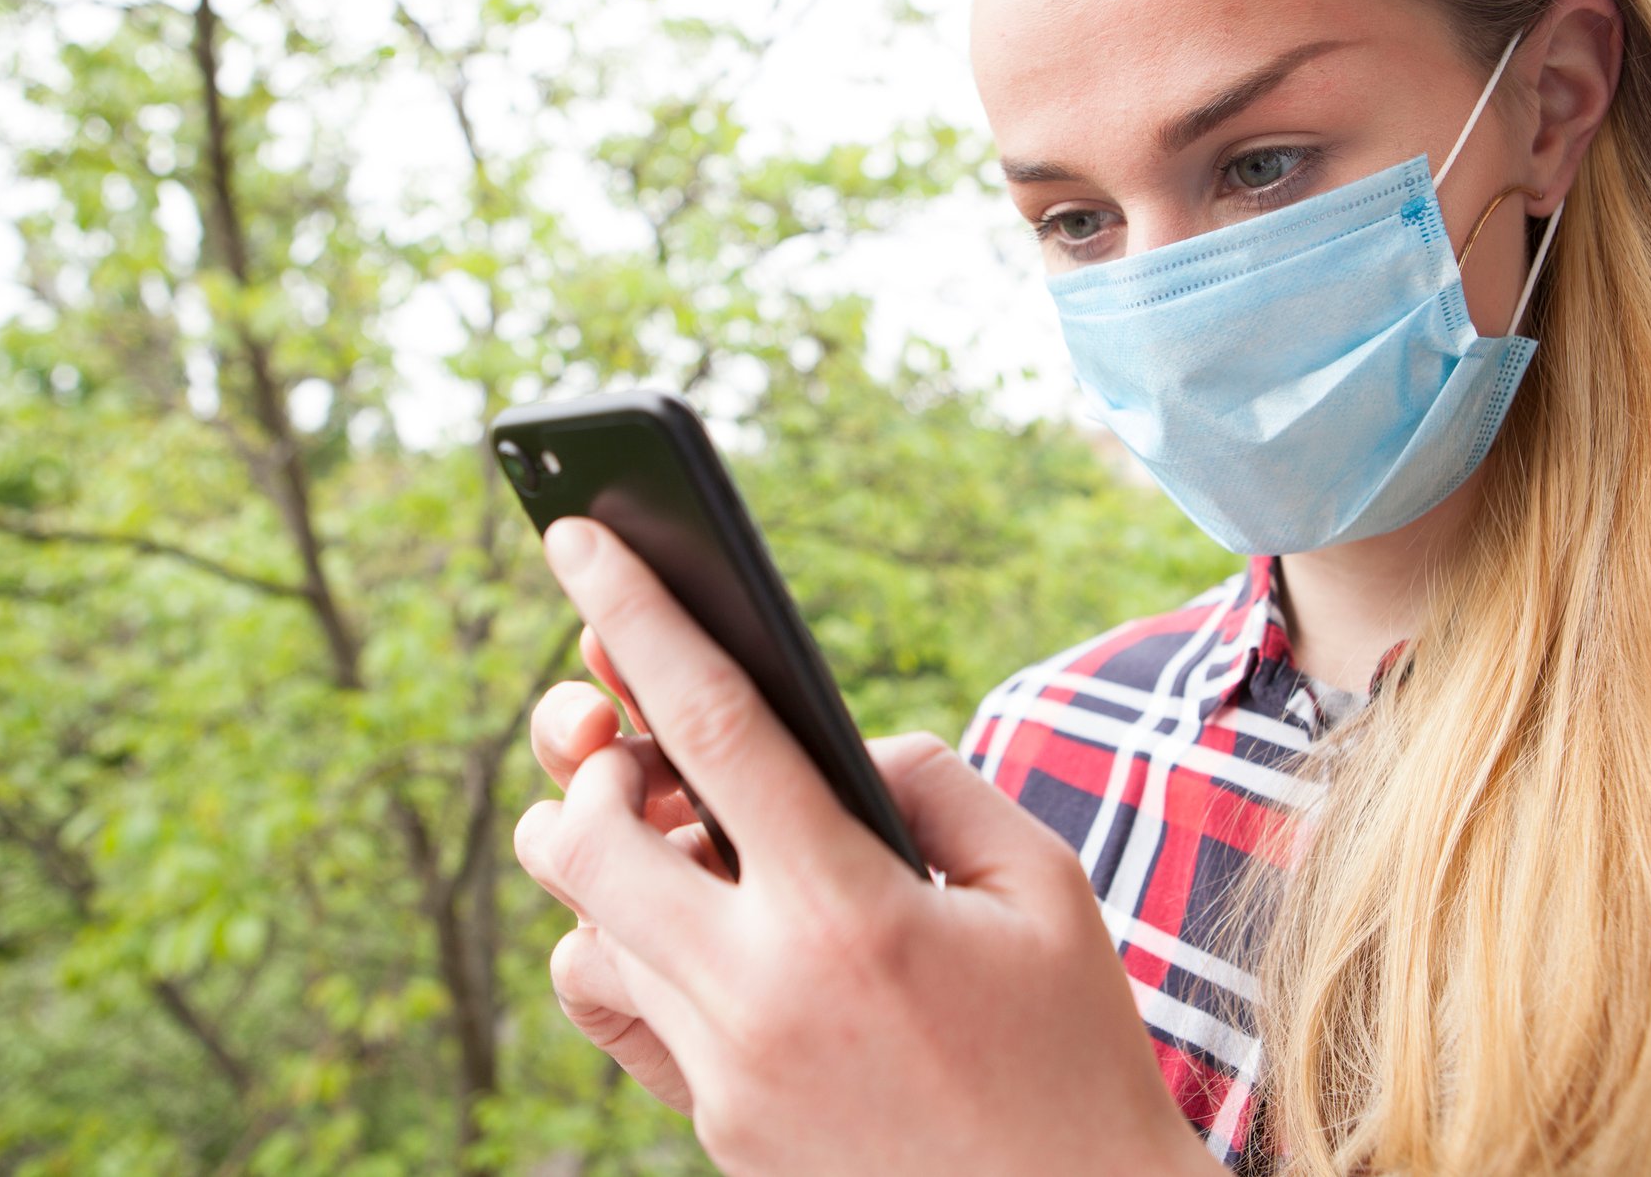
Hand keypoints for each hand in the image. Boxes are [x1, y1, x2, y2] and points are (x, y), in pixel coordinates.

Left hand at [514, 518, 1220, 1176]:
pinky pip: (616, 1013)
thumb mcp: (1040, 886)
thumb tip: (834, 747)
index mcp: (854, 916)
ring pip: (582, 932)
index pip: (715, 726)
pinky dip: (628, 949)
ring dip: (606, 862)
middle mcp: (761, 996)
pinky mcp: (711, 1128)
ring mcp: (722, 1075)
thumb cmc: (1072, 1048)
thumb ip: (931, 781)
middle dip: (590, 760)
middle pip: (586, 838)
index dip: (639, 615)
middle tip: (633, 739)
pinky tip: (699, 932)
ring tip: (683, 842)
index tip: (578, 534)